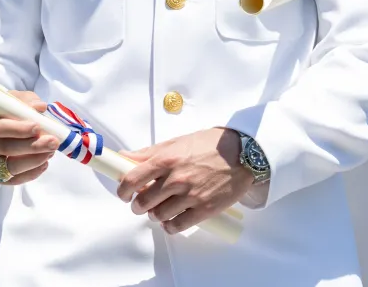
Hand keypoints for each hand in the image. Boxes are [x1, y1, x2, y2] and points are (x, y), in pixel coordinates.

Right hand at [0, 91, 57, 185]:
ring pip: (8, 166)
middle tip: (53, 142)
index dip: (19, 129)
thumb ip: (25, 102)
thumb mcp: (9, 101)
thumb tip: (40, 107)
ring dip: (33, 161)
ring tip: (51, 152)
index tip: (38, 127)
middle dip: (32, 146)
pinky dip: (29, 174)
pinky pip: (10, 179)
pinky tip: (44, 164)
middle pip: (5, 148)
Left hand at [116, 128, 250, 234]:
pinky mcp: (204, 210)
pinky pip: (176, 226)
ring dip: (156, 214)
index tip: (124, 193)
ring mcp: (191, 195)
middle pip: (143, 202)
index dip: (122, 190)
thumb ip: (150, 152)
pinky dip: (170, 225)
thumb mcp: (178, 142)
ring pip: (158, 215)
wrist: (245, 154)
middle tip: (144, 201)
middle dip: (139, 204)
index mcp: (168, 159)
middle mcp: (177, 178)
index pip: (132, 180)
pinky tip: (173, 218)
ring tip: (162, 207)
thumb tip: (123, 156)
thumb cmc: (211, 145)